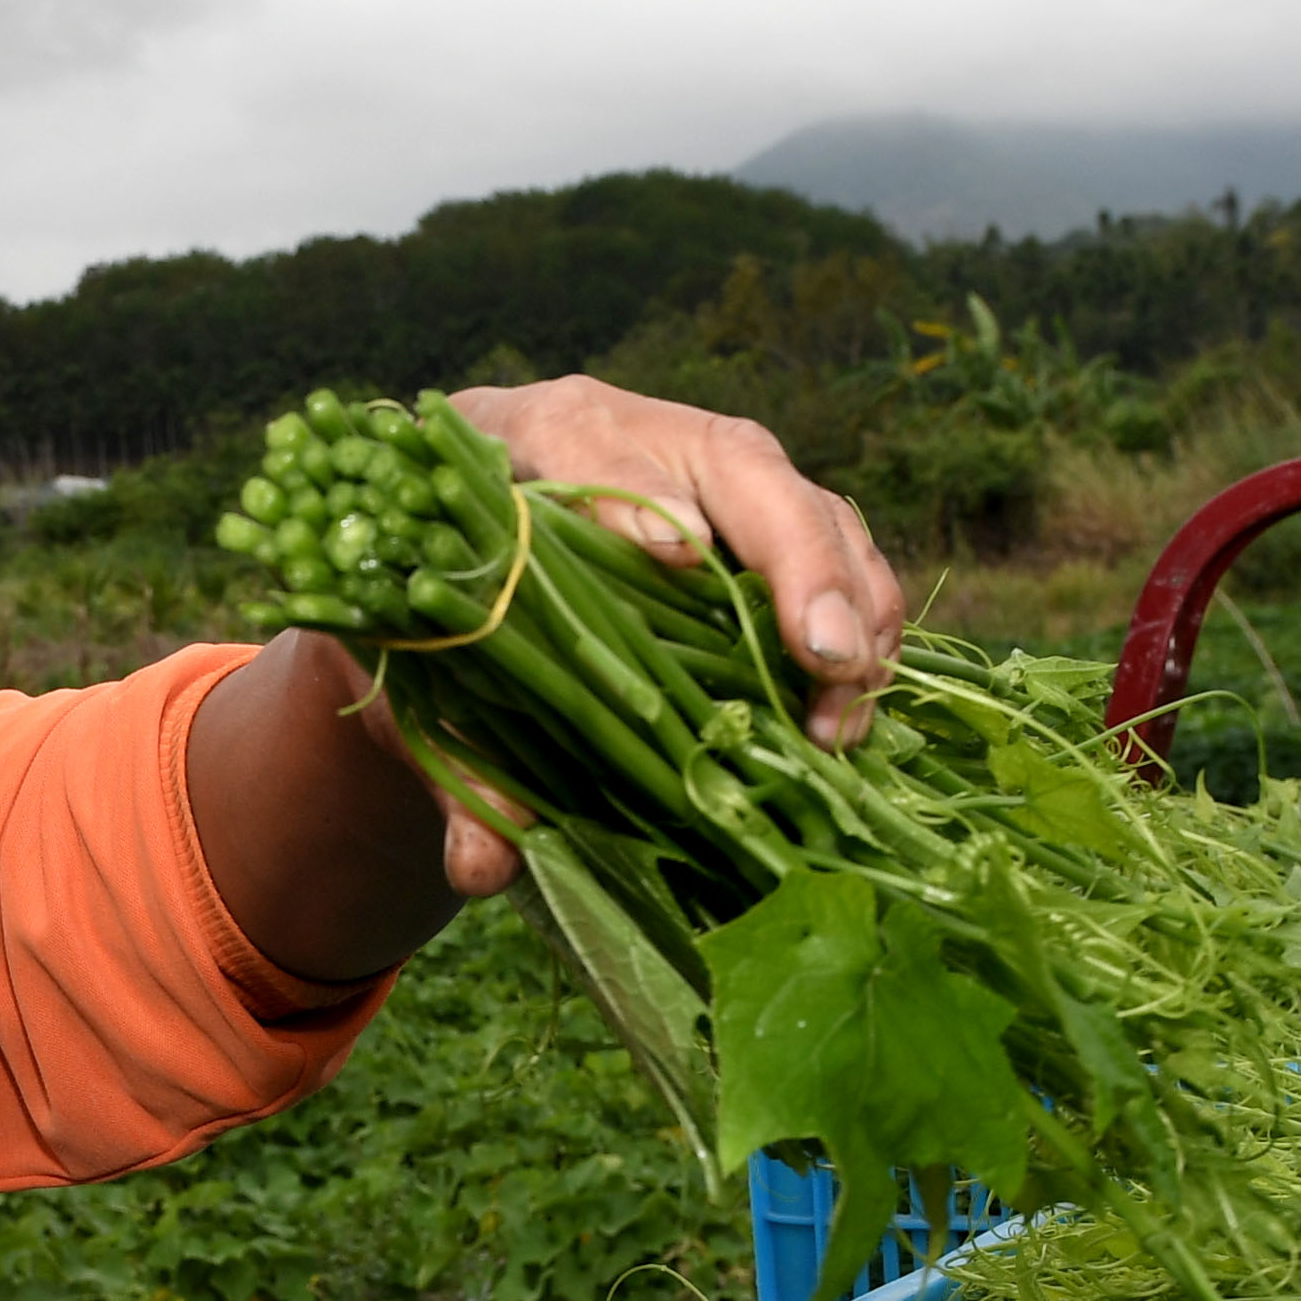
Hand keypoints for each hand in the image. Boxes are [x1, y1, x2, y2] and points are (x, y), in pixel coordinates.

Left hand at [439, 377, 905, 896]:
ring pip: (816, 514)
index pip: (590, 448)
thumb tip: (485, 865)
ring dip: (849, 612)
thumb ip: (454, 762)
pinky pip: (842, 559)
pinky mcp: (773, 527)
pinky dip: (865, 629)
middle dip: (797, 564)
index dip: (633, 498)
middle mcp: (650, 435)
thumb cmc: (451, 600)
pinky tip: (854, 710)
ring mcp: (726, 477)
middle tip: (823, 661)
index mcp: (542, 435)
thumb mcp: (434, 677)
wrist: (467, 542)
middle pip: (746, 468)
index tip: (675, 558)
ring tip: (838, 719)